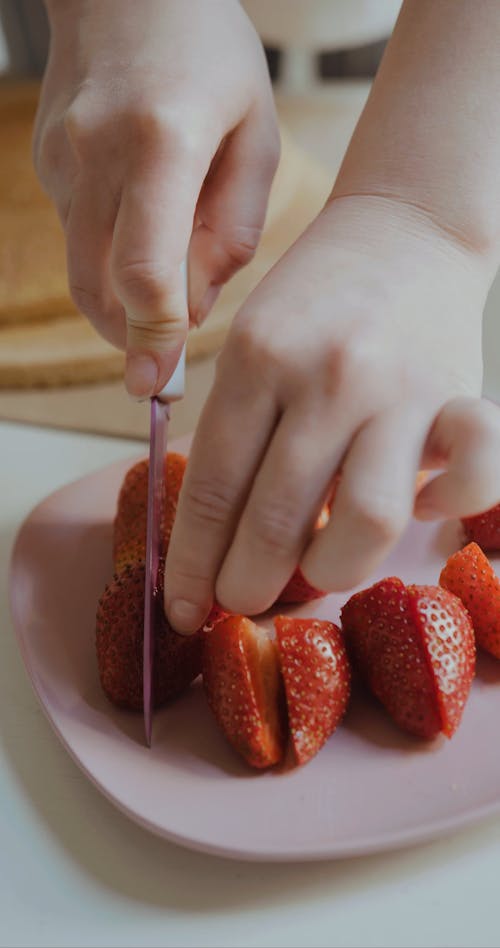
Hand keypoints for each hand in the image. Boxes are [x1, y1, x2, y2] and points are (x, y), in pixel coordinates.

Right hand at [34, 0, 278, 395]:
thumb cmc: (209, 56)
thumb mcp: (256, 135)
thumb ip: (232, 231)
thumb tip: (195, 306)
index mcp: (161, 142)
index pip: (145, 272)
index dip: (153, 338)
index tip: (158, 380)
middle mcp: (96, 153)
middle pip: (98, 288)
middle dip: (132, 336)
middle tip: (160, 360)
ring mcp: (60, 158)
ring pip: (82, 270)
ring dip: (122, 298)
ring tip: (168, 271)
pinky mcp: (45, 163)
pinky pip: (78, 236)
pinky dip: (109, 255)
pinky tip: (141, 221)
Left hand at [165, 195, 499, 630]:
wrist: (406, 227)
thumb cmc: (316, 298)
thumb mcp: (251, 344)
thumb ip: (233, 431)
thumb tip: (216, 538)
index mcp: (258, 358)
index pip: (211, 488)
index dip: (191, 562)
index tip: (179, 608)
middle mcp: (329, 377)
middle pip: (276, 518)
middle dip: (247, 584)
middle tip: (241, 600)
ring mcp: (400, 390)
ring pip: (366, 521)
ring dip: (331, 567)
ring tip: (314, 566)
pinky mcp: (461, 397)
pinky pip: (470, 479)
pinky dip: (444, 509)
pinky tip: (420, 506)